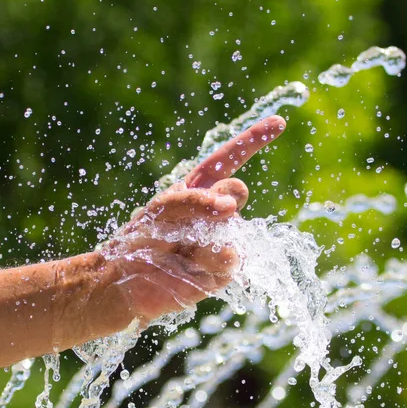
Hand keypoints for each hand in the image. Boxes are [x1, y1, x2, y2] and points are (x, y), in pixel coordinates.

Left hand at [104, 115, 286, 323]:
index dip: (252, 141)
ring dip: (204, 234)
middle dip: (222, 196)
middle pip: (237, 191)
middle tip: (199, 213)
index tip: (279, 123)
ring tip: (180, 248)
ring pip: (234, 226)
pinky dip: (208, 258)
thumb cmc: (140, 240)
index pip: (228, 160)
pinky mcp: (223, 269)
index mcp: (198, 191)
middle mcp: (214, 213)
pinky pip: (230, 256)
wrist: (127, 283)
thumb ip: (195, 199)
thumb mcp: (162, 208)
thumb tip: (232, 206)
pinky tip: (188, 265)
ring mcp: (222, 240)